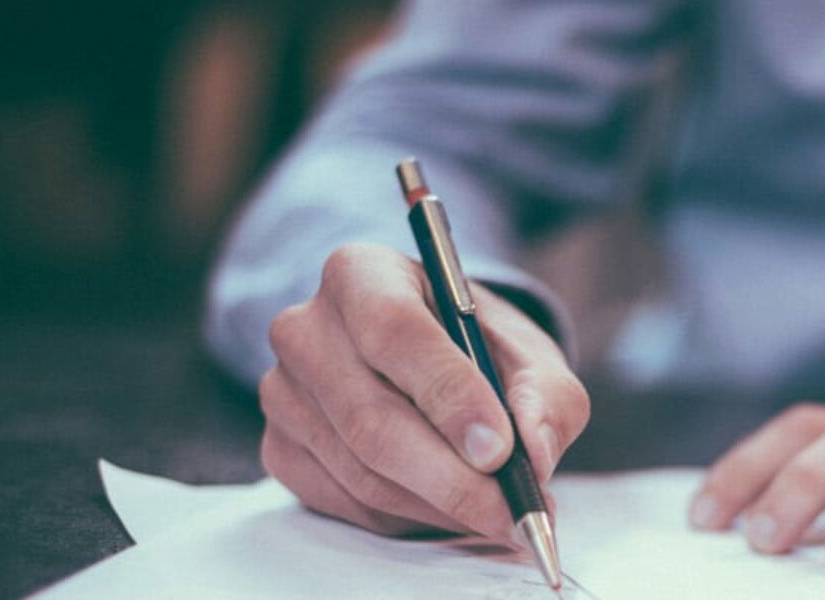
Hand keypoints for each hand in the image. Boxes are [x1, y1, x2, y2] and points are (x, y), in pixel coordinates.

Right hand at [259, 243, 588, 539]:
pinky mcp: (280, 448)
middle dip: (452, 478)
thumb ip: (545, 396)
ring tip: (498, 515)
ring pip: (362, 471)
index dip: (448, 393)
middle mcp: (306, 328)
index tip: (500, 449)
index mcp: (362, 273)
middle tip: (512, 511)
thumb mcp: (529, 355)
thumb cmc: (478, 350)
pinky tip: (451, 509)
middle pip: (371, 417)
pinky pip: (346, 502)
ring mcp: (283, 392)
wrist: (430, 363)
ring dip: (439, 506)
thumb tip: (534, 452)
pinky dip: (409, 518)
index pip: (394, 330)